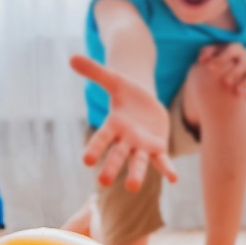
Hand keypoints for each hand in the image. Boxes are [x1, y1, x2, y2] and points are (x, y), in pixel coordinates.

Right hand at [71, 54, 180, 191]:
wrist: (146, 102)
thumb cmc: (127, 93)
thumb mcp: (114, 79)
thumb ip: (94, 71)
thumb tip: (71, 57)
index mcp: (113, 125)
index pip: (101, 138)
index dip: (95, 148)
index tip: (86, 160)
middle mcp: (125, 140)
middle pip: (117, 155)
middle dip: (112, 167)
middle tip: (103, 182)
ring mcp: (141, 146)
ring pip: (138, 162)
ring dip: (136, 174)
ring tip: (133, 187)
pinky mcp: (157, 147)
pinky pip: (161, 160)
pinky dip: (167, 169)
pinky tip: (173, 178)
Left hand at [198, 43, 245, 99]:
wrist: (239, 56)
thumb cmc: (220, 54)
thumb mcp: (214, 49)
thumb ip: (206, 52)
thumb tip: (201, 61)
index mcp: (235, 49)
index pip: (229, 52)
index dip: (220, 59)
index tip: (209, 68)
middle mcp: (244, 59)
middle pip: (243, 65)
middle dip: (235, 73)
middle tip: (226, 82)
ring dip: (245, 84)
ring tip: (237, 93)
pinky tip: (243, 100)